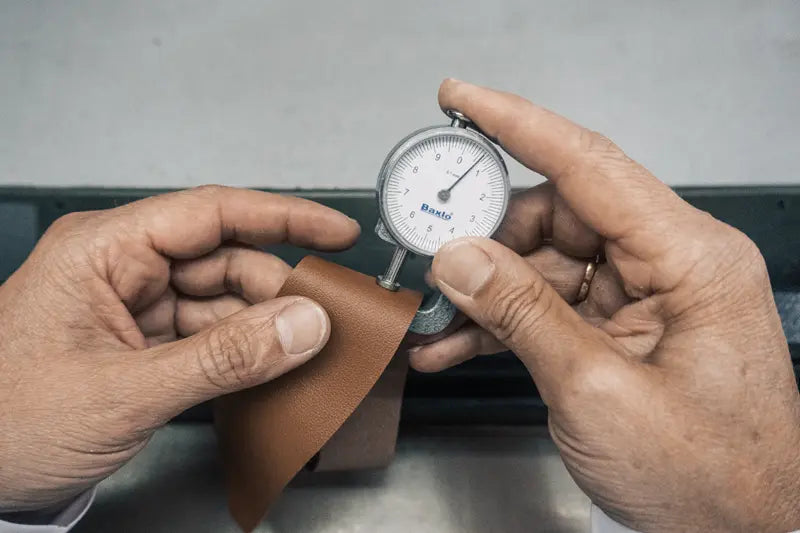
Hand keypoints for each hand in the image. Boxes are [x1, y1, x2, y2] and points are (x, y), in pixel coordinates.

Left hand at [0, 185, 359, 511]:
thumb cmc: (7, 422)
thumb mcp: (126, 392)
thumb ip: (224, 358)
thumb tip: (303, 325)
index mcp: (104, 250)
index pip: (212, 213)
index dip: (283, 217)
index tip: (337, 229)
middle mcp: (121, 267)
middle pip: (225, 260)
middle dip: (279, 289)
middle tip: (328, 320)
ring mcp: (132, 305)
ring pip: (222, 299)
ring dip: (264, 325)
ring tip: (306, 350)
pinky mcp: (141, 340)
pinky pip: (208, 333)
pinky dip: (242, 351)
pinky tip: (270, 366)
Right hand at [414, 80, 799, 531]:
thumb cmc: (711, 476)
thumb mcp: (598, 392)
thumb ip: (523, 314)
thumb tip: (459, 256)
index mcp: (688, 259)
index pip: (588, 164)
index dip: (516, 123)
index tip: (462, 98)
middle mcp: (668, 264)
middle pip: (556, 214)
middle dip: (484, 234)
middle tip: (427, 248)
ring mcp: (642, 297)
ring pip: (542, 262)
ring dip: (483, 288)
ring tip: (433, 314)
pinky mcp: (620, 329)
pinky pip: (548, 306)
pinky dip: (501, 322)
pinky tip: (455, 343)